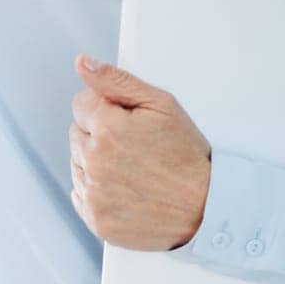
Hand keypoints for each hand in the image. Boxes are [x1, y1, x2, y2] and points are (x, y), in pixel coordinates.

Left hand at [68, 54, 211, 250]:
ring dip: (96, 162)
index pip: (81, 104)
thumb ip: (116, 81)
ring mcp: (94, 194)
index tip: (129, 122)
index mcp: (107, 129)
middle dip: (100, 134)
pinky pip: (81, 195)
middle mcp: (94, 162)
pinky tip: (125, 188)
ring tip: (132, 169)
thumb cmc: (187, 155)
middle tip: (135, 147)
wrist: (207, 207)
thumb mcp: (161, 104)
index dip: (107, 109)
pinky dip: (97, 191)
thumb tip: (83, 63)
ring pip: (77, 163)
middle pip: (77, 133)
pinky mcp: (97, 219)